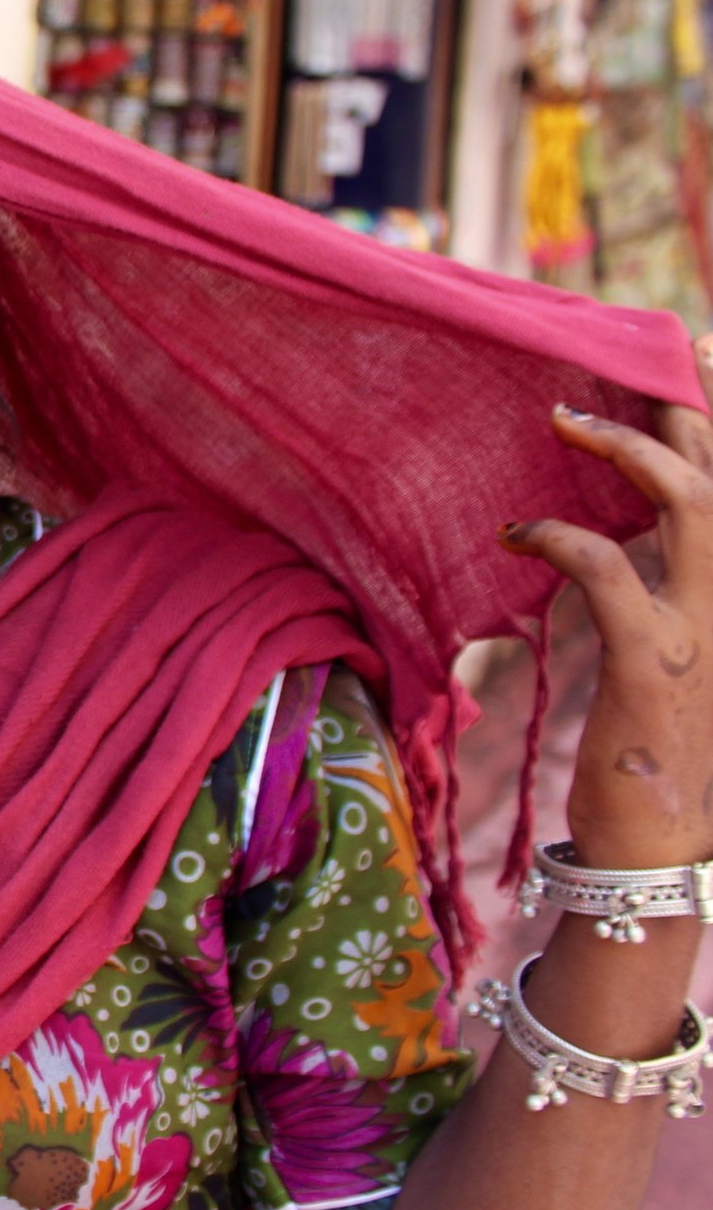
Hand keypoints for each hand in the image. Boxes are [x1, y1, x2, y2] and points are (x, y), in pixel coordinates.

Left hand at [501, 339, 712, 868]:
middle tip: (620, 357)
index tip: (678, 360)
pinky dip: (558, 535)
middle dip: (682, 405)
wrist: (660, 852)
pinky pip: (609, 571)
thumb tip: (613, 532)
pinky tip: (515, 531)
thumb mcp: (671, 659)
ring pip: (690, 501)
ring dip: (626, 446)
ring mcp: (707, 630)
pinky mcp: (655, 664)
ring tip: (560, 416)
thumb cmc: (655, 752)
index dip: (709, 419)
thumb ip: (658, 593)